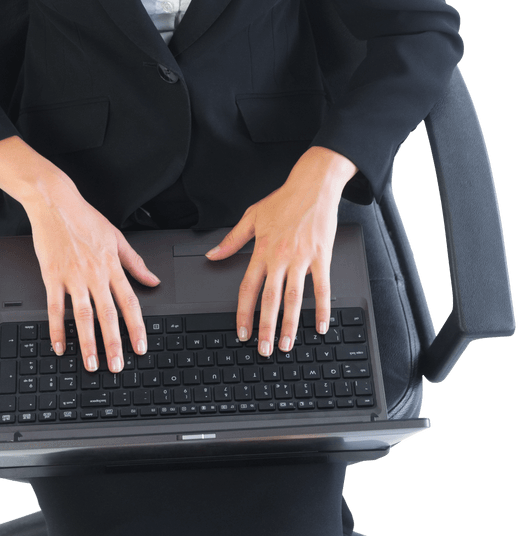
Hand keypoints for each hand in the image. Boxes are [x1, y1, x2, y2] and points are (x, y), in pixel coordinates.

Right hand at [0, 136, 160, 371]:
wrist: (56, 203)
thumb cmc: (85, 219)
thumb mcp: (117, 237)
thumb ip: (135, 262)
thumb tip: (153, 280)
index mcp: (112, 265)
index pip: (129, 302)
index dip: (137, 327)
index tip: (141, 347)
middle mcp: (95, 273)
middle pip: (108, 314)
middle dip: (114, 343)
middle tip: (117, 367)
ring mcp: (73, 276)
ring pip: (83, 315)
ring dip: (88, 342)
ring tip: (92, 364)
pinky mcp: (52, 276)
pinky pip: (55, 308)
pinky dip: (57, 329)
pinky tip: (60, 346)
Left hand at [204, 146, 356, 356]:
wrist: (312, 185)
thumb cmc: (284, 200)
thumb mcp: (251, 216)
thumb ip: (232, 240)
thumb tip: (212, 255)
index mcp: (262, 250)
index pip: (249, 287)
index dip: (243, 312)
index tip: (242, 332)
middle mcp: (280, 257)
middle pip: (271, 299)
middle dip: (266, 327)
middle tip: (264, 350)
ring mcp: (302, 258)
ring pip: (295, 298)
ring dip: (291, 324)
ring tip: (288, 344)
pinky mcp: (322, 256)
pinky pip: (322, 287)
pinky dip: (322, 308)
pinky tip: (322, 326)